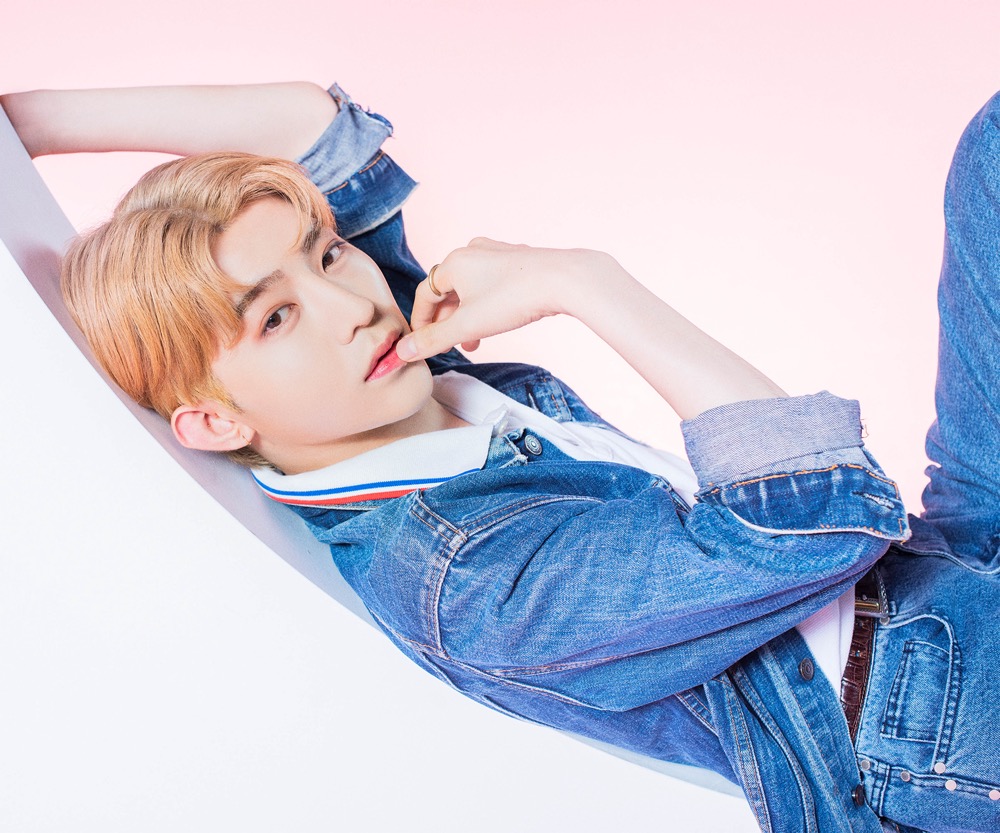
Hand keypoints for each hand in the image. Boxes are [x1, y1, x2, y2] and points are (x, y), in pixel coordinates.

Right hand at [396, 238, 608, 361]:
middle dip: (447, 323)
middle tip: (450, 347)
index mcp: (453, 262)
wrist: (564, 280)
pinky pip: (490, 284)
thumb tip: (403, 351)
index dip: (419, 322)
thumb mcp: (468, 325)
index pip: (424, 294)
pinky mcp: (518, 260)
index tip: (420, 344)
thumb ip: (434, 340)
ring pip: (471, 289)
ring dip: (467, 318)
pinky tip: (496, 322)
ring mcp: (497, 253)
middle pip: (448, 291)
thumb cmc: (513, 298)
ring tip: (473, 343)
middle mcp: (472, 251)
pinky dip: (485, 306)